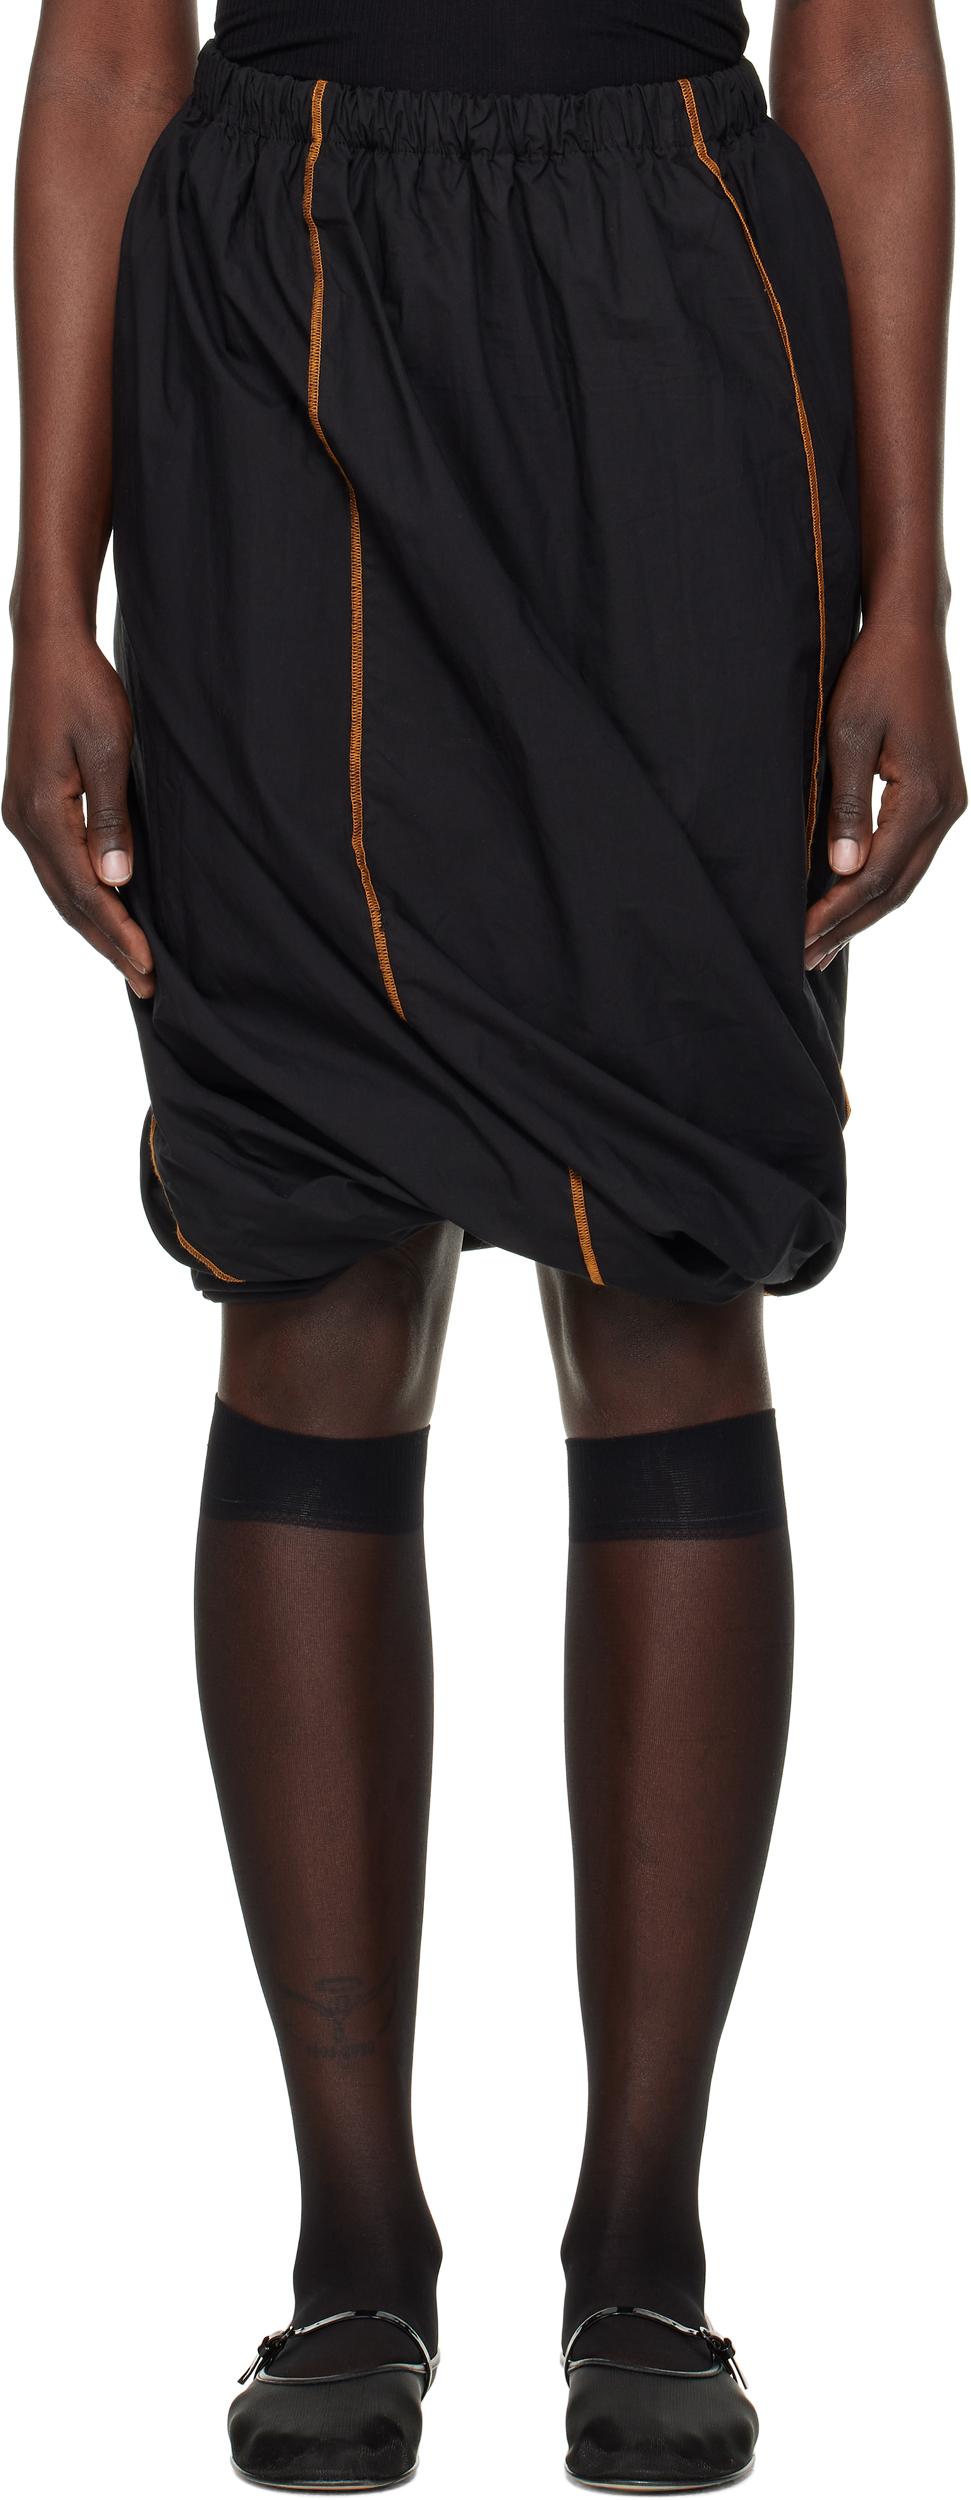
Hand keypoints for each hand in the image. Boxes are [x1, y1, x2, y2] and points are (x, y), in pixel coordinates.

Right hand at [3, 621, 154, 997]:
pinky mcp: (30, 804)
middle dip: (108, 944)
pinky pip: (56, 866)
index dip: (117, 933)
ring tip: (128, 961)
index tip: (148, 968)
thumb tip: (116, 881)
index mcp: (40, 813)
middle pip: (67, 901)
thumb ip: (111, 819)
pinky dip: (80, 897)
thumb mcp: (108, 751)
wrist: (48, 647)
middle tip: (145, 984)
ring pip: (59, 887)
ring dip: (94, 926)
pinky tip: (104, 910)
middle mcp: (23, 821)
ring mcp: (21, 814)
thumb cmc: (83, 690)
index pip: (82, 892)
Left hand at [805, 609, 965, 972]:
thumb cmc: (873, 676)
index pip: (877, 875)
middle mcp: (946, 808)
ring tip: (823, 945)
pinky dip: (880, 885)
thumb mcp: (848, 736)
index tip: (798, 937)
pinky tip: (852, 900)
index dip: (837, 912)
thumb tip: (845, 869)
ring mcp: (949, 805)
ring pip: (906, 878)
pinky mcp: (941, 797)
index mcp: (925, 797)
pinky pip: (910, 856)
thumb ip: (846, 805)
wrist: (911, 634)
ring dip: (864, 913)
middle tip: (804, 959)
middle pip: (896, 888)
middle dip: (849, 926)